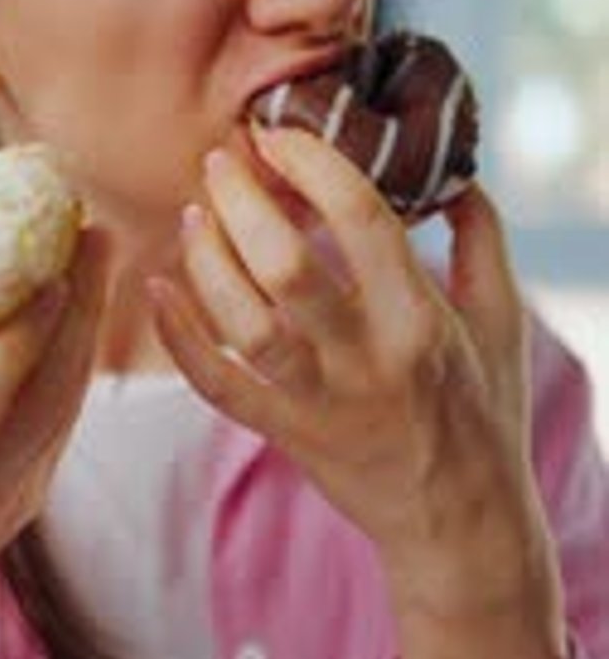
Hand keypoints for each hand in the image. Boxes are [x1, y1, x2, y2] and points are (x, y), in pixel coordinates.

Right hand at [0, 228, 107, 658]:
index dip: (16, 346)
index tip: (49, 278)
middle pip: (47, 399)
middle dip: (79, 310)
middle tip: (92, 229)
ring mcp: (17, 497)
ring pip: (69, 402)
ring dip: (90, 320)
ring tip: (96, 244)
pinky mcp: (39, 489)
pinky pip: (66, 412)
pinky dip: (77, 349)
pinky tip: (84, 294)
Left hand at [150, 127, 568, 658]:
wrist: (459, 524)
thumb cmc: (483, 414)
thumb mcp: (502, 322)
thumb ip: (481, 240)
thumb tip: (453, 172)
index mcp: (422, 319)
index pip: (363, 218)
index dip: (313, 163)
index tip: (280, 134)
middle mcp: (367, 359)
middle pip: (287, 266)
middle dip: (243, 201)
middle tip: (220, 160)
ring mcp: (319, 402)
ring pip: (243, 322)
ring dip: (207, 261)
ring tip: (193, 214)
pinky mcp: (284, 435)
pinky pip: (217, 385)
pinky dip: (178, 338)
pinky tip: (155, 289)